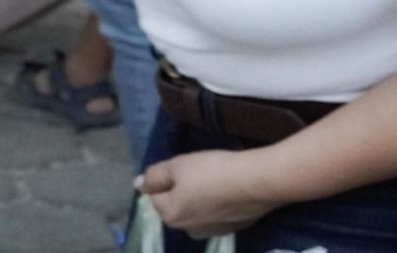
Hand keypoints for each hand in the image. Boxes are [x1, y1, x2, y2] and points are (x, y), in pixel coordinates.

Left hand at [140, 150, 281, 238]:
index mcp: (171, 216)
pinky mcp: (233, 228)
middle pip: (175, 204)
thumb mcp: (176, 166)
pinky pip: (214, 212)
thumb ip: (153, 176)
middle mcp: (188, 230)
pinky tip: (226, 188)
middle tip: (197, 171)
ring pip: (195, 208)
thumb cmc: (211, 171)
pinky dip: (216, 202)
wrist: (257, 182)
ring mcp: (212, 232)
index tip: (182, 167)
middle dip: (180, 188)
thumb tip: (139, 185)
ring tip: (213, 178)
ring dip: (198, 195)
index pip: (154, 195)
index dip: (164, 177)